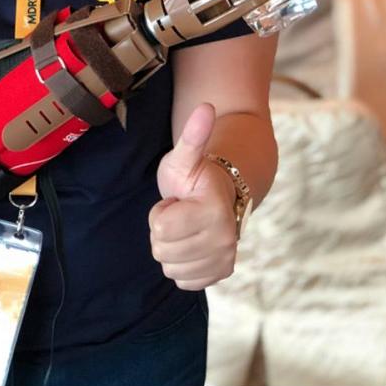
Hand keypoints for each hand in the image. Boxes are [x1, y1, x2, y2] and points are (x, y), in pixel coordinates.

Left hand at [149, 103, 237, 290]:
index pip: (160, 229)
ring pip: (170, 267)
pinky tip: (190, 243)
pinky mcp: (221, 274)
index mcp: (213, 210)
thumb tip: (206, 106)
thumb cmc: (196, 174)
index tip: (175, 200)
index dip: (161, 212)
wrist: (219, 195)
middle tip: (180, 212)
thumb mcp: (185, 155)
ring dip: (171, 247)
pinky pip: (183, 280)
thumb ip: (194, 135)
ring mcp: (225, 259)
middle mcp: (225, 239)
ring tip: (185, 226)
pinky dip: (181, 264)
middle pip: (162, 250)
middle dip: (163, 230)